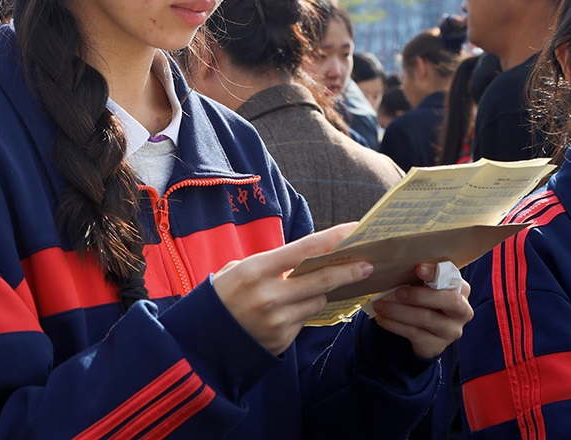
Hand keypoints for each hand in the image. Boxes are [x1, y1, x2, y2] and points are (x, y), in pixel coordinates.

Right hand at [212, 223, 372, 355]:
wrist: (202, 339)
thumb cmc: (221, 296)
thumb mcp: (237, 271)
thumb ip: (271, 264)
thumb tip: (305, 259)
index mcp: (255, 270)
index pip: (303, 249)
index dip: (332, 238)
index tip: (354, 230)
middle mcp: (269, 295)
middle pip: (322, 279)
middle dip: (349, 271)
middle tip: (368, 264)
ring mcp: (278, 320)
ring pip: (317, 301)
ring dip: (321, 292)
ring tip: (317, 286)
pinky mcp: (282, 339)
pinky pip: (304, 320)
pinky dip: (302, 311)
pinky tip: (290, 309)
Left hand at [370, 263, 473, 358]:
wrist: (425, 332)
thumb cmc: (423, 300)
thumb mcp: (424, 286)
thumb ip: (419, 276)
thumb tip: (396, 265)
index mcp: (461, 289)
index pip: (453, 278)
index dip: (437, 273)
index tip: (418, 268)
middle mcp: (462, 311)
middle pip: (449, 301)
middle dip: (420, 295)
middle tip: (397, 292)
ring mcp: (451, 331)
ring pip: (426, 318)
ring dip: (398, 311)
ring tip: (379, 305)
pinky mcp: (437, 346)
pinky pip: (414, 334)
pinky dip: (394, 325)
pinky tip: (382, 318)